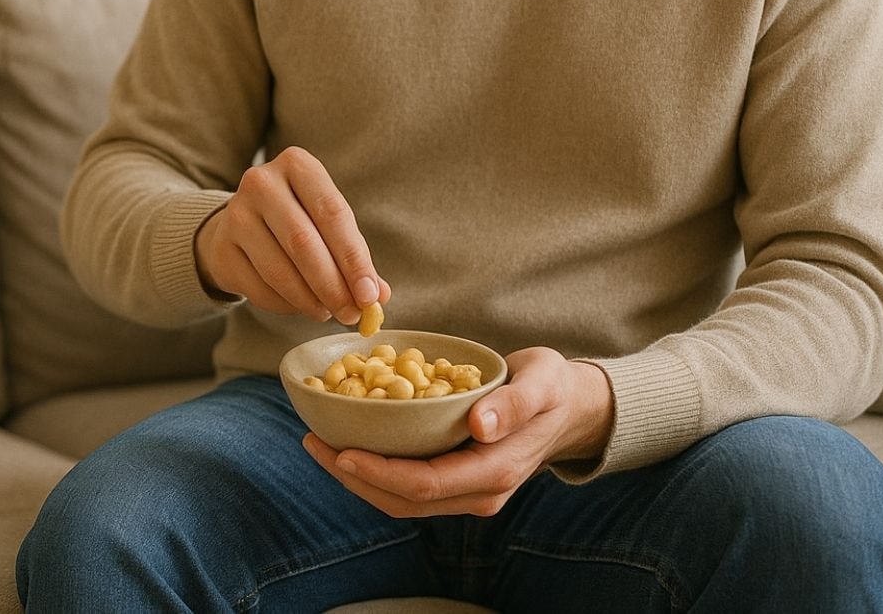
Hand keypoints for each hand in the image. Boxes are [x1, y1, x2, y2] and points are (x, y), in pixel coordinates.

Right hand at [193, 147, 390, 324]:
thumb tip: (378, 295)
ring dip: (309, 300)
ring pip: (279, 269)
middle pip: (303, 242)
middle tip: (352, 313)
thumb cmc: (297, 222)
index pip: (333, 213)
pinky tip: (300, 306)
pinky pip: (258, 287)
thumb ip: (354, 256)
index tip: (369, 295)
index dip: (354, 259)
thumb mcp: (328, 226)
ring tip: (328, 312)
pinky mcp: (222, 248)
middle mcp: (262, 182)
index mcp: (297, 165)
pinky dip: (286, 305)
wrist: (242, 225)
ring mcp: (235, 214)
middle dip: (333, 286)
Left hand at [302, 348, 612, 516]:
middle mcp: (477, 492)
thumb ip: (516, 403)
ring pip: (400, 500)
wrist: (569, 408)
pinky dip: (373, 470)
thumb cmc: (552, 388)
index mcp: (494, 471)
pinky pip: (406, 487)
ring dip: (356, 478)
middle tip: (313, 443)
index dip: (379, 473)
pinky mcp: (455, 481)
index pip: (425, 485)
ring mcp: (465, 492)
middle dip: (353, 477)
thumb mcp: (543, 382)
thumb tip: (481, 424)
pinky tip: (347, 443)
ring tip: (320, 444)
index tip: (341, 451)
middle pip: (403, 500)